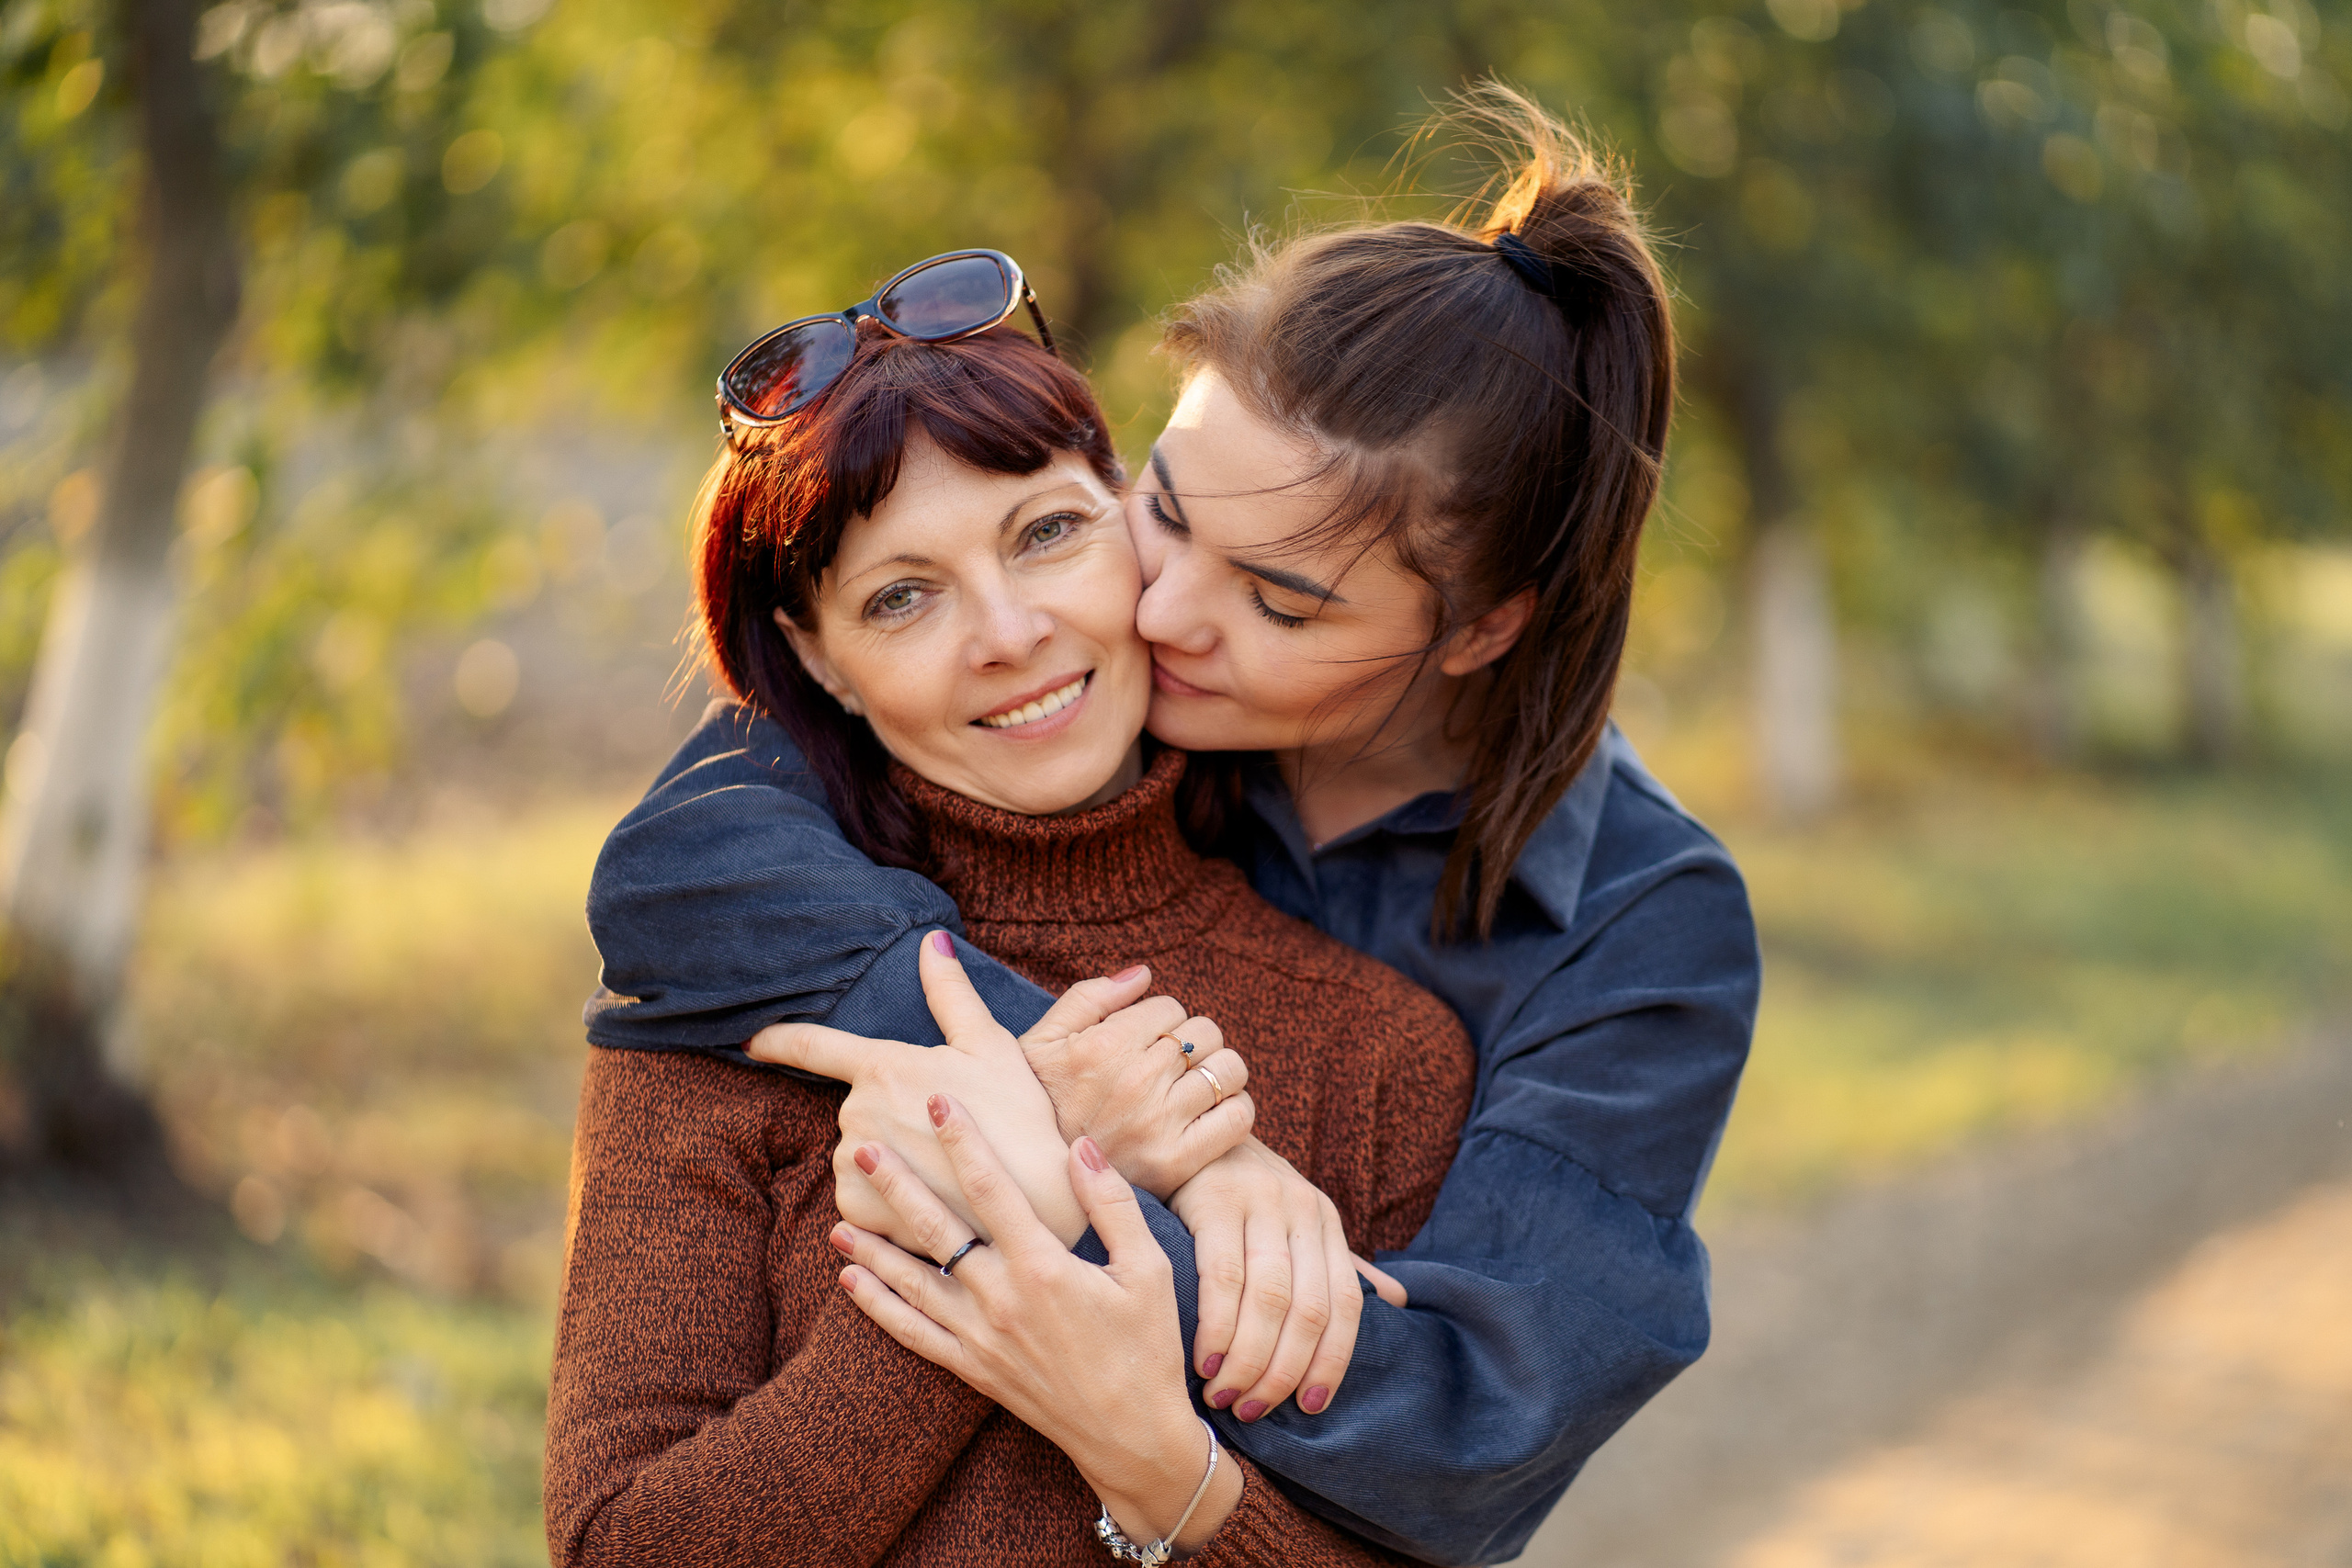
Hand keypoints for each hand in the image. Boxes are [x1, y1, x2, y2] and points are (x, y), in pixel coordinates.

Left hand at [750, 931, 1101, 1245]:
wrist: (1033, 1199)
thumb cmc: (1018, 1115)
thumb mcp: (989, 1045)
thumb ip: (950, 993)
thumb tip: (933, 939)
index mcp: (883, 1067)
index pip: (813, 1046)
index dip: (778, 1040)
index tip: (750, 1041)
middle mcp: (856, 1113)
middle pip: (857, 1109)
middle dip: (890, 1116)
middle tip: (941, 1132)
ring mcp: (853, 1164)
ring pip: (859, 1154)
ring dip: (888, 1160)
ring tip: (939, 1170)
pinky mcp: (856, 1208)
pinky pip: (858, 1196)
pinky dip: (884, 1197)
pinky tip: (925, 1197)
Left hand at [835, 1097, 1243, 1553]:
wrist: (1134, 1436)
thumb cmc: (1149, 1347)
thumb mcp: (1148, 1268)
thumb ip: (1111, 1203)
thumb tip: (1079, 1145)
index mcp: (1044, 1266)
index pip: (991, 1187)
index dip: (961, 1141)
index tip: (937, 1102)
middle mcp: (1001, 1299)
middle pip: (937, 1229)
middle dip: (897, 1185)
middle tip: (861, 1148)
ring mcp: (981, 1337)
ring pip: (913, 1282)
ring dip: (874, 1247)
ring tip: (838, 1216)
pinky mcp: (973, 1368)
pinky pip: (914, 1334)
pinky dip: (879, 1307)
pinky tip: (853, 1281)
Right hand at [1019, 970, 1256, 1198]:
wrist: (1034, 1178)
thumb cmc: (1040, 1102)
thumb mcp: (1043, 1041)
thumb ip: (1089, 998)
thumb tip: (1144, 973)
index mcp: (1105, 1047)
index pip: (1170, 1007)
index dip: (1161, 1021)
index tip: (1145, 1043)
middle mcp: (1136, 1081)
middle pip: (1204, 1033)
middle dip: (1190, 1043)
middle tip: (1170, 1066)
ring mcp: (1159, 1123)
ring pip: (1228, 1069)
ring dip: (1218, 1071)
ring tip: (1194, 1085)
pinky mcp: (1177, 1161)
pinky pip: (1237, 1117)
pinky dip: (1235, 1107)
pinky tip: (1213, 1111)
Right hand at [1168, 1137, 1404, 1421]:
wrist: (1187, 1134)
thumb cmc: (1240, 1193)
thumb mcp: (1296, 1222)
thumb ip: (1338, 1265)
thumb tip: (1400, 1303)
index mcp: (1326, 1222)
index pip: (1345, 1304)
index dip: (1332, 1363)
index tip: (1309, 1408)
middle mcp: (1302, 1210)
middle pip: (1308, 1310)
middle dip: (1282, 1371)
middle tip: (1252, 1411)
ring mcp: (1260, 1202)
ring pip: (1268, 1299)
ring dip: (1248, 1360)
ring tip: (1225, 1396)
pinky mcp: (1214, 1200)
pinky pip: (1222, 1277)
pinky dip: (1217, 1328)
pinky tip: (1205, 1361)